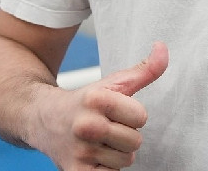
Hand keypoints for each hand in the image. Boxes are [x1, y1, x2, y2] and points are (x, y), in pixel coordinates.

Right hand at [34, 42, 168, 169]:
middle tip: (106, 128)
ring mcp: (80, 151)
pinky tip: (93, 156)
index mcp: (97, 99)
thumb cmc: (85, 101)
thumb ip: (144, 70)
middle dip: (125, 136)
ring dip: (116, 153)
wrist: (44, 119)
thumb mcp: (113, 83)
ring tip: (99, 142)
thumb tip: (163, 48)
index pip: (141, 117)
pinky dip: (106, 168)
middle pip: (135, 141)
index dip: (132, 115)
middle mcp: (86, 125)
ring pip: (125, 160)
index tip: (116, 112)